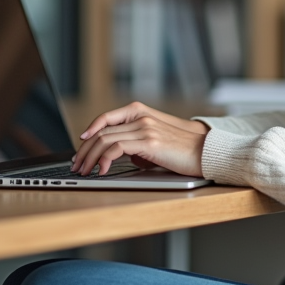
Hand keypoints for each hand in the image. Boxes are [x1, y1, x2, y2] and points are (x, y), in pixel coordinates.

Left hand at [71, 102, 208, 177]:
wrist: (206, 151)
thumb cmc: (184, 149)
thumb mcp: (157, 141)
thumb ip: (139, 143)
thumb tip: (125, 156)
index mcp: (142, 113)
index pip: (107, 118)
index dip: (90, 129)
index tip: (81, 143)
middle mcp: (142, 118)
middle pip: (101, 131)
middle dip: (85, 150)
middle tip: (77, 165)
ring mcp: (145, 129)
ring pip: (105, 140)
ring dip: (90, 158)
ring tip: (84, 171)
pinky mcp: (149, 143)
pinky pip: (116, 149)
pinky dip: (104, 160)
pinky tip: (101, 170)